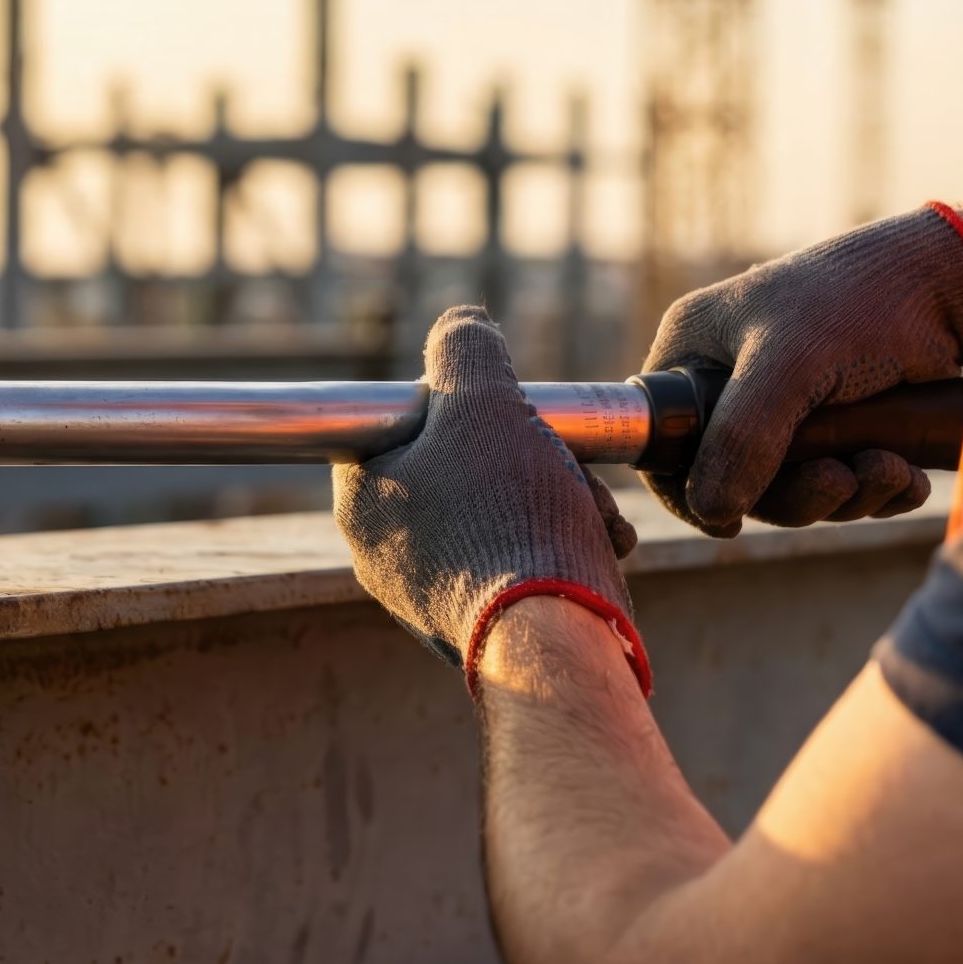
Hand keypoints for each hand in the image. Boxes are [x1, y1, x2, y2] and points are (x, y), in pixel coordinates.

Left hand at [334, 306, 649, 694]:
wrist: (556, 640)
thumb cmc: (510, 516)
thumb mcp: (484, 401)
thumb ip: (465, 348)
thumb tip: (461, 323)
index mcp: (362, 497)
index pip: (408, 418)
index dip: (470, 404)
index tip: (512, 413)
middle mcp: (382, 552)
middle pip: (465, 467)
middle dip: (533, 457)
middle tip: (571, 466)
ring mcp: (427, 593)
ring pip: (500, 513)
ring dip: (560, 499)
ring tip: (598, 516)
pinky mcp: (475, 625)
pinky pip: (517, 562)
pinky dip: (559, 546)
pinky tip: (600, 548)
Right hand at [640, 206, 962, 536]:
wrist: (955, 281)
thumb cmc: (861, 300)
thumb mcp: (791, 364)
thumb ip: (742, 437)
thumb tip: (713, 510)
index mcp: (696, 348)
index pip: (665, 440)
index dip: (691, 490)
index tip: (732, 523)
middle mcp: (733, 376)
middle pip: (736, 475)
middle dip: (798, 493)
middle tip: (841, 482)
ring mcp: (788, 400)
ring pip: (794, 484)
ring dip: (847, 493)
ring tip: (891, 469)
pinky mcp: (840, 418)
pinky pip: (839, 479)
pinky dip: (874, 488)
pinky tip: (907, 476)